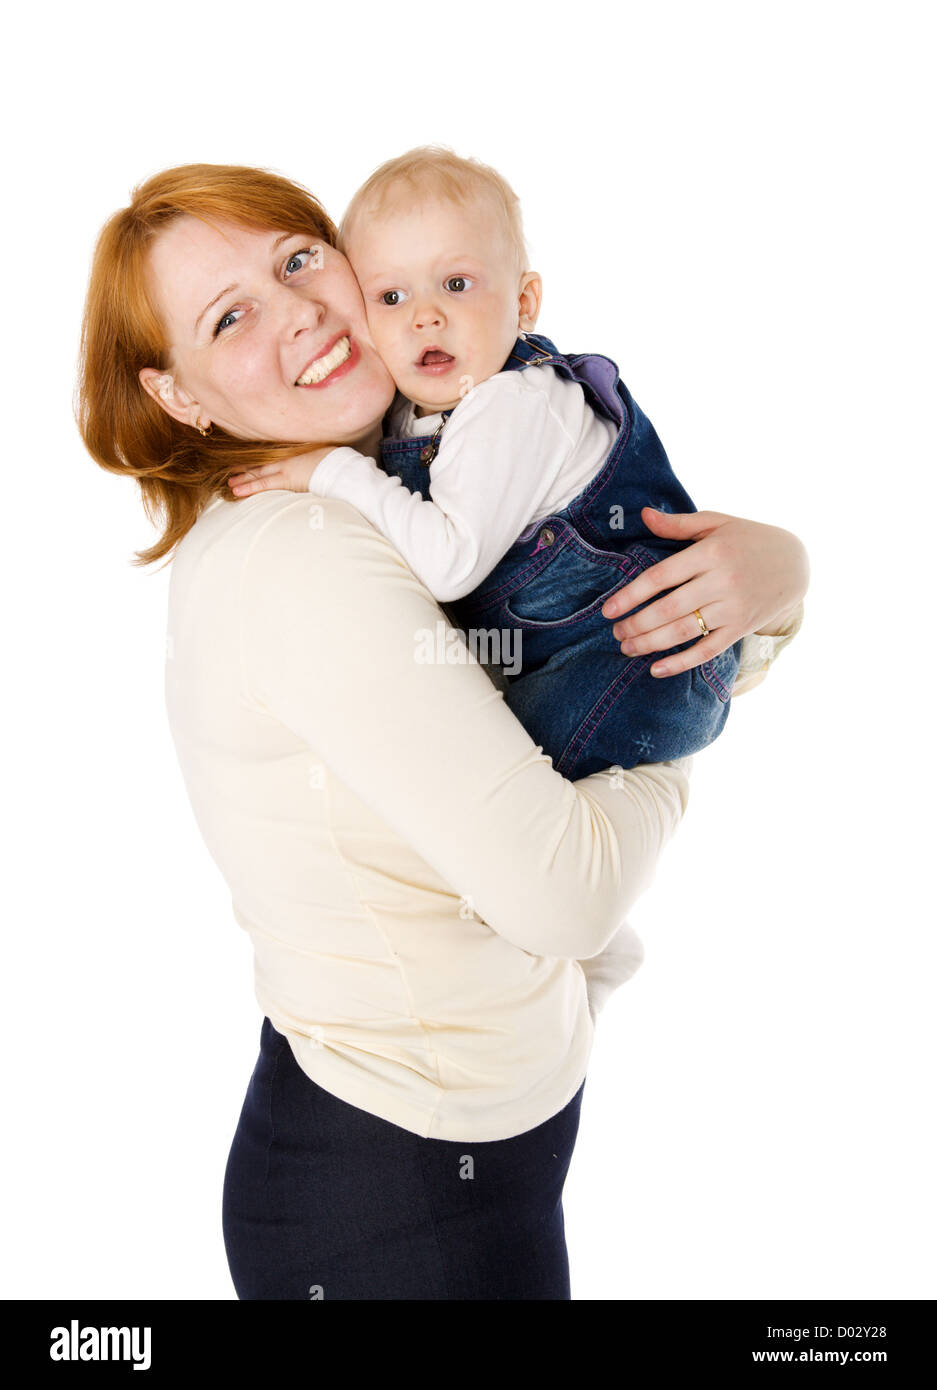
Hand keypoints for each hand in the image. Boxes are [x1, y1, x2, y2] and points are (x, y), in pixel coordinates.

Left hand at [227, 446, 335, 497]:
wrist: (340, 465)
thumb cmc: (335, 460)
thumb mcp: (322, 454)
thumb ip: (312, 457)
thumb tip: (311, 462)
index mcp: (293, 452)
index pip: (270, 457)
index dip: (257, 460)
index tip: (246, 462)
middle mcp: (286, 458)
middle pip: (261, 464)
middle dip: (245, 468)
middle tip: (231, 472)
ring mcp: (284, 468)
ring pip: (258, 473)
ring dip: (242, 478)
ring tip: (229, 483)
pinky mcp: (286, 480)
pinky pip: (264, 484)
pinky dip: (249, 487)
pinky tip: (236, 491)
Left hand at [601, 507, 809, 677]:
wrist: (795, 563)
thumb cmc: (749, 539)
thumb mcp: (716, 523)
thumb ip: (678, 524)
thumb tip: (643, 515)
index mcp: (710, 553)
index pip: (661, 576)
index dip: (631, 595)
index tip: (608, 610)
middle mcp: (721, 582)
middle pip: (668, 608)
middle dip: (636, 624)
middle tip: (616, 633)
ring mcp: (733, 608)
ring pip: (684, 631)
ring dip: (650, 643)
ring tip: (627, 648)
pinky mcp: (741, 628)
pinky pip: (707, 650)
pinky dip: (681, 663)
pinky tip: (657, 669)